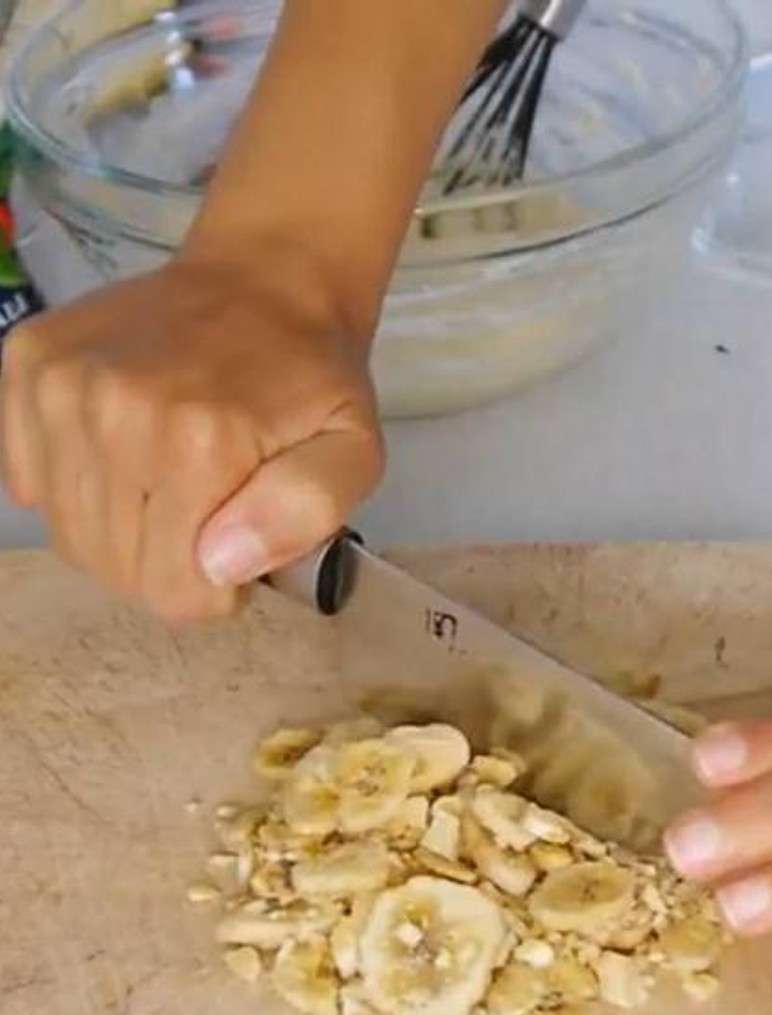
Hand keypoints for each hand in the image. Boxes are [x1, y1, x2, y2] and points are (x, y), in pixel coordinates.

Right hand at [0, 252, 383, 623]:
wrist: (266, 281)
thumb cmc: (313, 379)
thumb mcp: (354, 451)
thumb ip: (305, 513)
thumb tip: (222, 563)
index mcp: (199, 441)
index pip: (173, 590)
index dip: (213, 587)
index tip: (240, 543)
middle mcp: (113, 412)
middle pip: (115, 567)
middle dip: (169, 563)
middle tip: (211, 513)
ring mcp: (58, 386)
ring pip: (68, 534)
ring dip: (122, 530)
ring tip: (172, 483)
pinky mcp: (26, 366)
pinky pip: (30, 481)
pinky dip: (76, 488)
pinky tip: (126, 454)